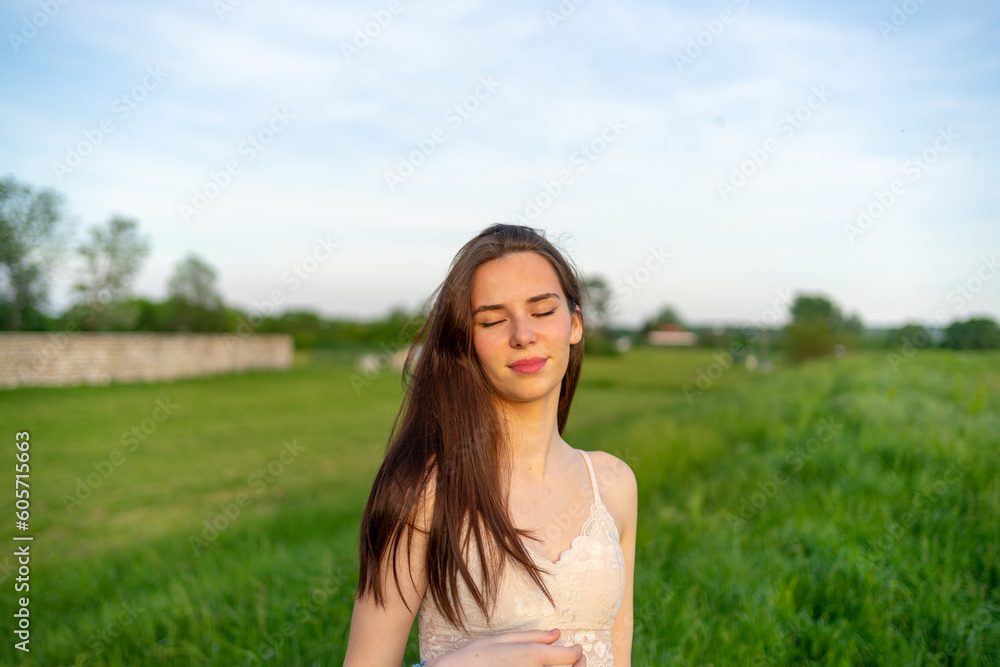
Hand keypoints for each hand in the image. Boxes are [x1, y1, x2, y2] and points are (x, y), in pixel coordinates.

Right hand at [429, 628, 585, 666]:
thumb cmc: (476, 656)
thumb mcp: (504, 638)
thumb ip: (534, 636)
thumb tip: (557, 634)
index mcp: (532, 656)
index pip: (570, 657)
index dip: (577, 653)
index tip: (577, 649)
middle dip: (578, 666)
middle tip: (578, 659)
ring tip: (564, 665)